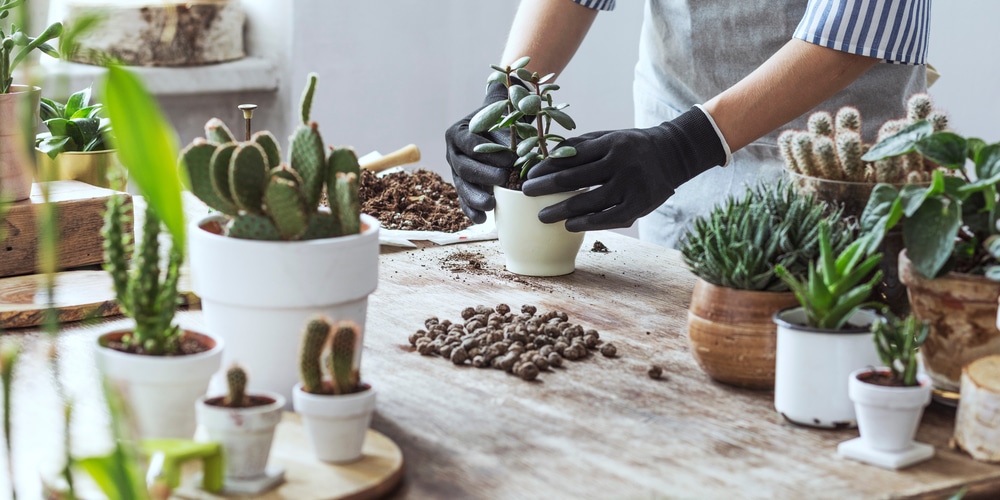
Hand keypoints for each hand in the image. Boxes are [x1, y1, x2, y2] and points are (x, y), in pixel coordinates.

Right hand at [445, 82, 515, 222]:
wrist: (494, 131)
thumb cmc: (501, 120)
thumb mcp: (503, 113)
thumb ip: (506, 112)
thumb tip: (516, 111)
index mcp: (459, 133)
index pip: (470, 143)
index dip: (489, 152)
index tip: (510, 159)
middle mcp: (453, 153)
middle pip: (464, 166)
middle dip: (484, 175)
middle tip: (504, 179)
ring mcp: (455, 171)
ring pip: (462, 186)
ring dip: (475, 197)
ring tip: (491, 205)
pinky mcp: (462, 186)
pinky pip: (463, 200)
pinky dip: (472, 210)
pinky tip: (483, 219)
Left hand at [522, 107, 727, 230]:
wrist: (672, 154)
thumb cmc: (631, 146)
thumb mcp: (608, 137)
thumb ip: (581, 146)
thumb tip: (547, 157)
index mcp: (610, 143)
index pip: (570, 156)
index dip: (546, 167)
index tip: (528, 175)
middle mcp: (621, 163)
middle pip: (574, 179)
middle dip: (546, 188)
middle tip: (527, 194)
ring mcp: (632, 185)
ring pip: (589, 202)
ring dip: (561, 211)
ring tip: (543, 216)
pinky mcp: (640, 205)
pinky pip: (608, 218)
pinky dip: (587, 223)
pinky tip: (570, 226)